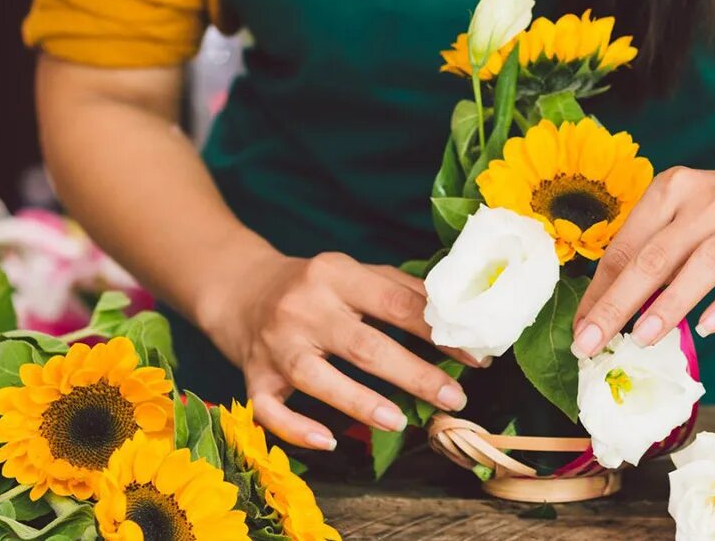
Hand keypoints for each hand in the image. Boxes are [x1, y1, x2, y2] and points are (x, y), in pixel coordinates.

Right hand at [203, 249, 472, 450]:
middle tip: (454, 398)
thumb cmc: (312, 285)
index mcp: (335, 274)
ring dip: (360, 402)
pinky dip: (297, 429)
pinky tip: (329, 442)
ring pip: (317, 378)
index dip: (438, 332)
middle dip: (414, 374)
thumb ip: (400, 289)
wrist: (239, 289)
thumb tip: (456, 316)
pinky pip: (270, 410)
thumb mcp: (353, 272)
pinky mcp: (252, 377)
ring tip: (400, 421)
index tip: (475, 357)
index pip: (395, 304)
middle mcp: (303, 308)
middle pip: (363, 345)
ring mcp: (275, 345)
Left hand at [570, 160, 714, 356]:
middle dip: (618, 303)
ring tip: (642, 339)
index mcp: (671, 190)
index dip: (599, 292)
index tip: (579, 331)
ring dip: (669, 304)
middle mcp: (706, 200)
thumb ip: (648, 254)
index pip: (626, 247)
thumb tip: (603, 313)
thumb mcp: (682, 219)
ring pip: (702, 264)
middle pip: (654, 256)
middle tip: (591, 343)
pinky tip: (707, 327)